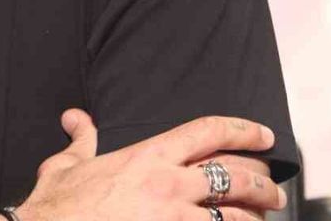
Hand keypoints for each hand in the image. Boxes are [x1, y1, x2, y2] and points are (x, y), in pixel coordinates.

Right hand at [14, 110, 286, 220]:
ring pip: (236, 216)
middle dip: (263, 181)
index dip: (244, 130)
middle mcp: (168, 185)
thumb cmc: (56, 208)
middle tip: (274, 189)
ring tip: (265, 219)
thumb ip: (81, 140)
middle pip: (236, 175)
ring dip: (257, 218)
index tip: (264, 135)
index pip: (208, 132)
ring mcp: (174, 220)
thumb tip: (76, 120)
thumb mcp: (65, 165)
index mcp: (148, 157)